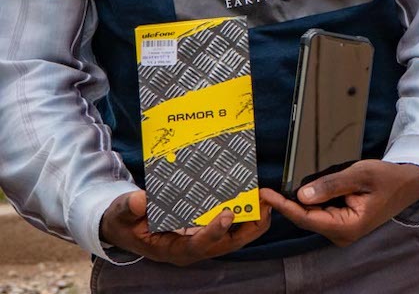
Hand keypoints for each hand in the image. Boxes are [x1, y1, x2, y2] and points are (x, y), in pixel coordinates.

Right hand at [99, 190, 271, 265]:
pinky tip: (256, 198)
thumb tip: (142, 199)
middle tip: (265, 206)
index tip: (228, 214)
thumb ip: (129, 207)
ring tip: (268, 200)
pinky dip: (246, 216)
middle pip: (225, 245)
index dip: (213, 232)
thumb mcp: (121, 213)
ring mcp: (201, 242)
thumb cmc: (125, 221)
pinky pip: (232, 228)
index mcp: (170, 249)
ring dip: (253, 222)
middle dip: (248, 228)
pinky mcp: (207, 232)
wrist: (125, 227)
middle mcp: (191, 249)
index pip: (196, 246)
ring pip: (234, 238)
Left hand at [259, 161, 418, 246]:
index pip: (307, 218)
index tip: (266, 195)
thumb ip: (331, 185)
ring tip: (281, 188)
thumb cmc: (388, 178)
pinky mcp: (343, 224)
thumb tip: (302, 194)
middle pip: (307, 219)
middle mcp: (343, 234)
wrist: (408, 184)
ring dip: (300, 203)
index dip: (284, 206)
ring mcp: (343, 231)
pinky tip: (303, 191)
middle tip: (268, 189)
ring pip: (313, 216)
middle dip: (288, 205)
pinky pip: (321, 214)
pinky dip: (311, 202)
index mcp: (348, 226)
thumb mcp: (360, 175)